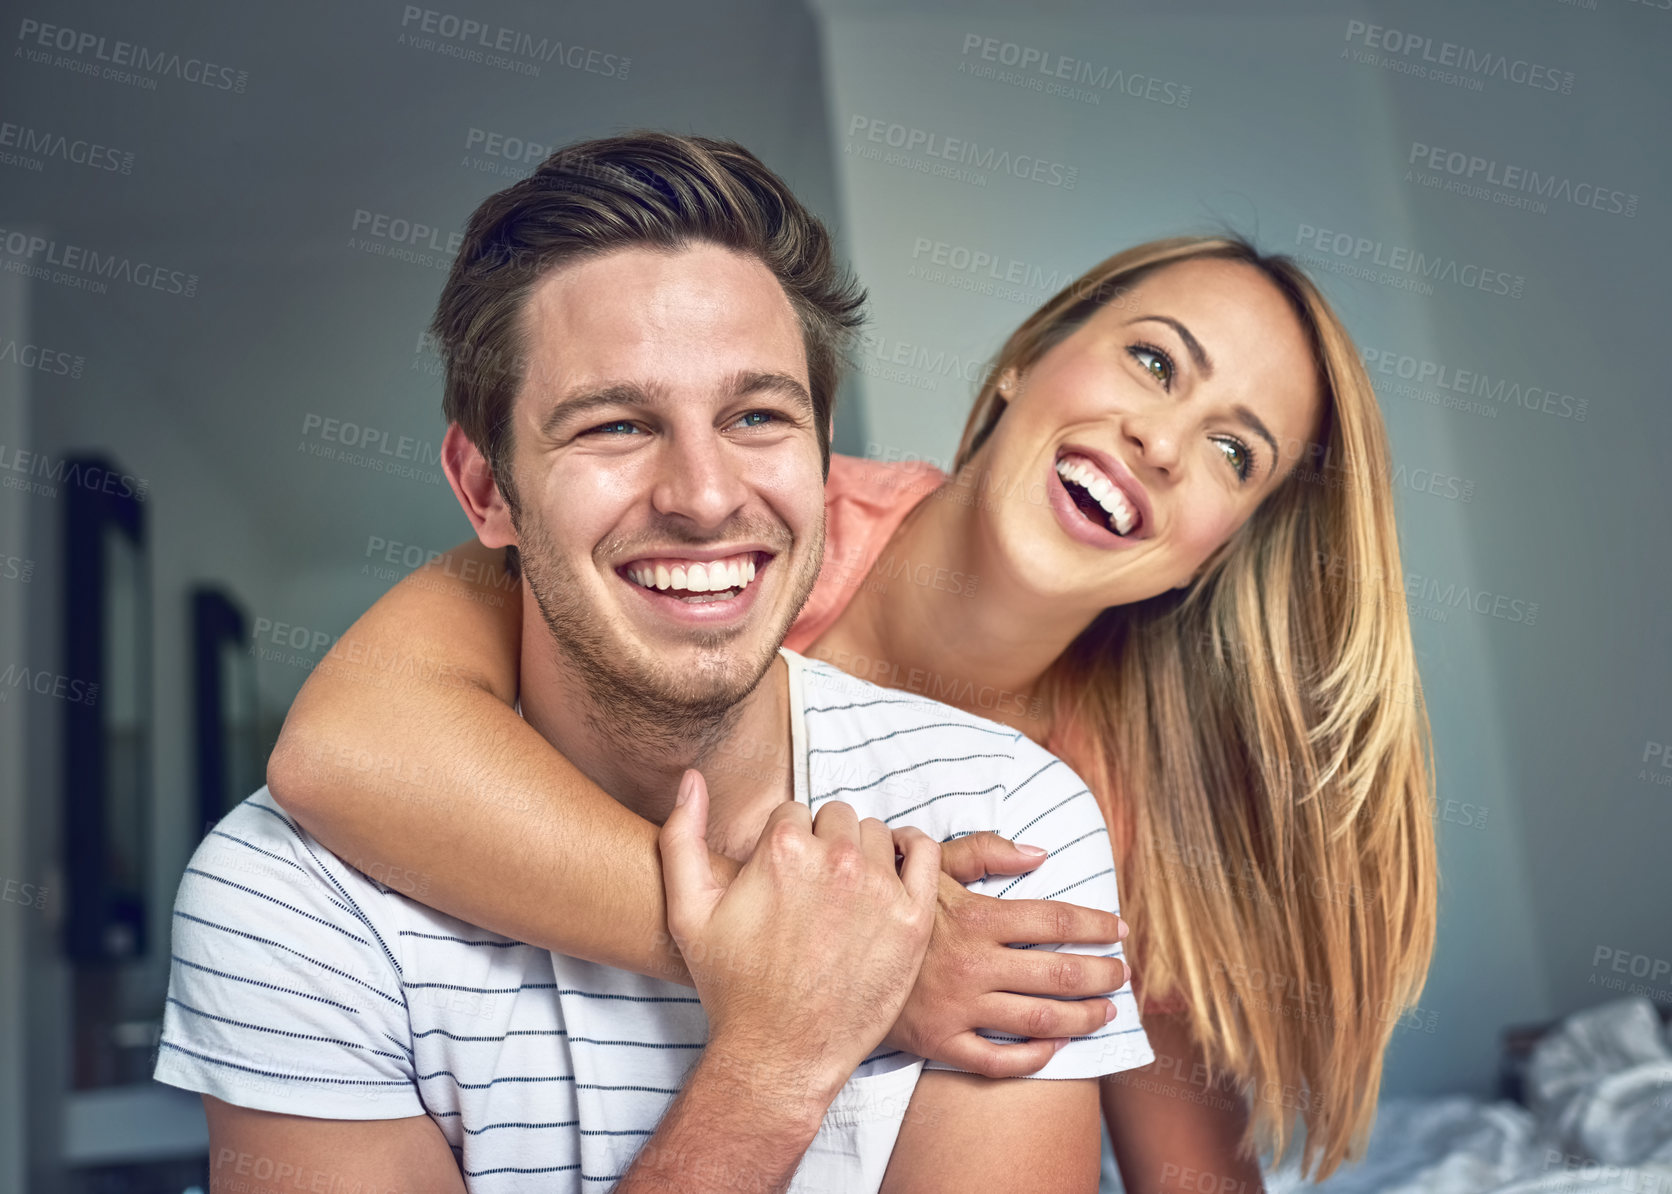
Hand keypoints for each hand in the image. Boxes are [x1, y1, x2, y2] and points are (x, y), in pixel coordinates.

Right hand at [658, 770, 939, 1111]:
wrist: (779, 1054)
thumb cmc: (732, 986)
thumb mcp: (688, 910)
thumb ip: (681, 837)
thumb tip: (691, 779)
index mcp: (782, 849)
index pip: (795, 812)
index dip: (787, 844)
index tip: (786, 878)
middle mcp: (834, 860)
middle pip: (836, 818)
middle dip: (824, 844)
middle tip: (816, 890)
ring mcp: (878, 888)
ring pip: (876, 834)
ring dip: (864, 852)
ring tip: (848, 892)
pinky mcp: (913, 918)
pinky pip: (926, 852)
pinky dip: (914, 849)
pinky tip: (898, 865)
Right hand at [881, 832, 1130, 1076]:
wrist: (829, 950)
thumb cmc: (886, 900)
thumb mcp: (927, 863)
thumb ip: (984, 851)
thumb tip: (1039, 853)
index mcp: (973, 917)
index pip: (1053, 919)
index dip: (1094, 925)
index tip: (1119, 930)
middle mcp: (972, 964)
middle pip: (1059, 973)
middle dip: (1102, 975)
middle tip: (1123, 976)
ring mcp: (957, 1008)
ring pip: (1040, 1020)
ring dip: (1084, 1017)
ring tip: (1107, 1012)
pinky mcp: (940, 1043)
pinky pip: (998, 1061)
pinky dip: (1036, 1058)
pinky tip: (1058, 1046)